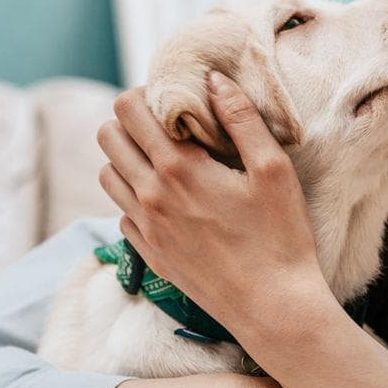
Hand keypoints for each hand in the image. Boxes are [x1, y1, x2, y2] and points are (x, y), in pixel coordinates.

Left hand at [96, 72, 332, 346]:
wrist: (273, 307)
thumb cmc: (281, 237)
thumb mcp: (274, 170)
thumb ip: (242, 118)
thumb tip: (213, 80)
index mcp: (179, 167)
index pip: (130, 109)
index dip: (149, 93)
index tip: (179, 100)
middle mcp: (151, 195)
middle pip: (108, 136)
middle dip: (133, 120)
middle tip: (170, 124)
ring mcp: (146, 227)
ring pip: (107, 174)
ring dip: (128, 157)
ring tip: (166, 158)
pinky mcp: (150, 253)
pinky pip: (121, 212)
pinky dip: (135, 196)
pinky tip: (169, 198)